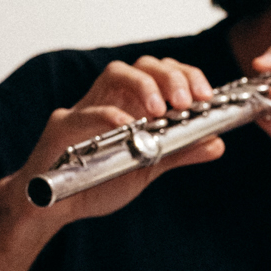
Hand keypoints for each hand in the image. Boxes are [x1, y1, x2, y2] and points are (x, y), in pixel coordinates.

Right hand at [13, 56, 223, 227]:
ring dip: (145, 86)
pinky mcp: (62, 128)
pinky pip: (88, 113)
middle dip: (171, 76)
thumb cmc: (96, 180)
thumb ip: (179, 152)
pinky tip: (131, 129)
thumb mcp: (146, 165)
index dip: (186, 76)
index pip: (160, 72)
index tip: (205, 96)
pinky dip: (113, 117)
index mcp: (130, 104)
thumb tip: (217, 142)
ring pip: (115, 73)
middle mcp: (109, 99)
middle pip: (141, 64)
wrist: (53, 206)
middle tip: (188, 100)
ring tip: (162, 110)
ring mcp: (85, 109)